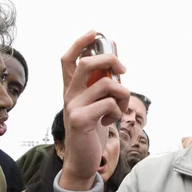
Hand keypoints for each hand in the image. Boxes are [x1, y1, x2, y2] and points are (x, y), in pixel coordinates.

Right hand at [60, 31, 129, 190]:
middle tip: (123, 69)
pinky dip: (117, 111)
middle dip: (110, 60)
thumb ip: (104, 83)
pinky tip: (109, 121)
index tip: (95, 32)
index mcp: (72, 89)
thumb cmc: (93, 129)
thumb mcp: (99, 103)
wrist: (83, 160)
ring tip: (120, 107)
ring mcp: (72, 106)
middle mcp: (69, 94)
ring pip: (106, 84)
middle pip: (87, 63)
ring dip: (122, 94)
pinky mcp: (80, 120)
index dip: (80, 43)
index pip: (69, 59)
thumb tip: (115, 58)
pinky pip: (109, 104)